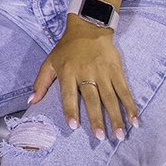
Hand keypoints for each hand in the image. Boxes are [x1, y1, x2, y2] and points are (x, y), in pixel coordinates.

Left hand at [29, 17, 138, 140]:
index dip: (70, 110)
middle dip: (96, 119)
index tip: (73, 126)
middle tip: (100, 137)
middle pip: (92, 99)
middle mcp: (85, 73)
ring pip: (110, 98)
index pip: (68, 95)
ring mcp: (102, 72)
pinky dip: (130, 106)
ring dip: (116, 117)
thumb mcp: (50, 62)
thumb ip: (41, 82)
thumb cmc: (67, 48)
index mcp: (67, 72)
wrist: (88, 28)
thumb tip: (31, 101)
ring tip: (120, 135)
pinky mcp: (116, 70)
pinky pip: (124, 91)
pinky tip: (134, 120)